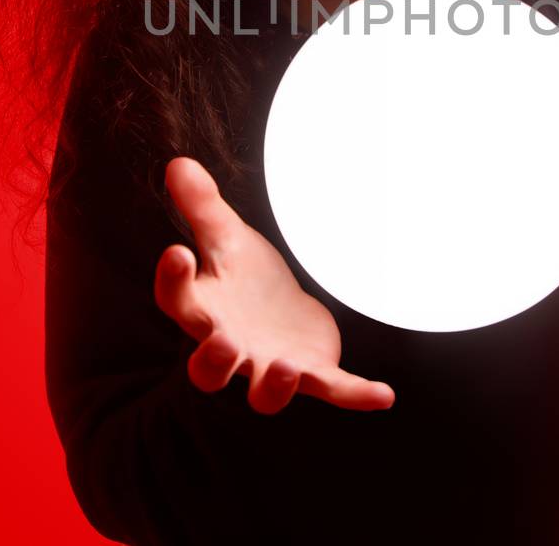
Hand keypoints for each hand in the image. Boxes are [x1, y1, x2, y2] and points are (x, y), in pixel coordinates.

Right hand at [154, 156, 396, 414]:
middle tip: (222, 342)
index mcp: (204, 311)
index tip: (178, 251)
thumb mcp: (227, 237)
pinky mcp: (312, 373)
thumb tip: (179, 162)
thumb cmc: (244, 277)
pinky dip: (356, 394)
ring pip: (265, 396)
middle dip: (213, 362)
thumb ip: (203, 207)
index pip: (177, 301)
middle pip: (208, 371)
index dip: (173, 280)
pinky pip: (332, 389)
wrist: (280, 310)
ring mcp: (270, 366)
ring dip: (275, 386)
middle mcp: (231, 348)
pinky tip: (385, 394)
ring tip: (287, 366)